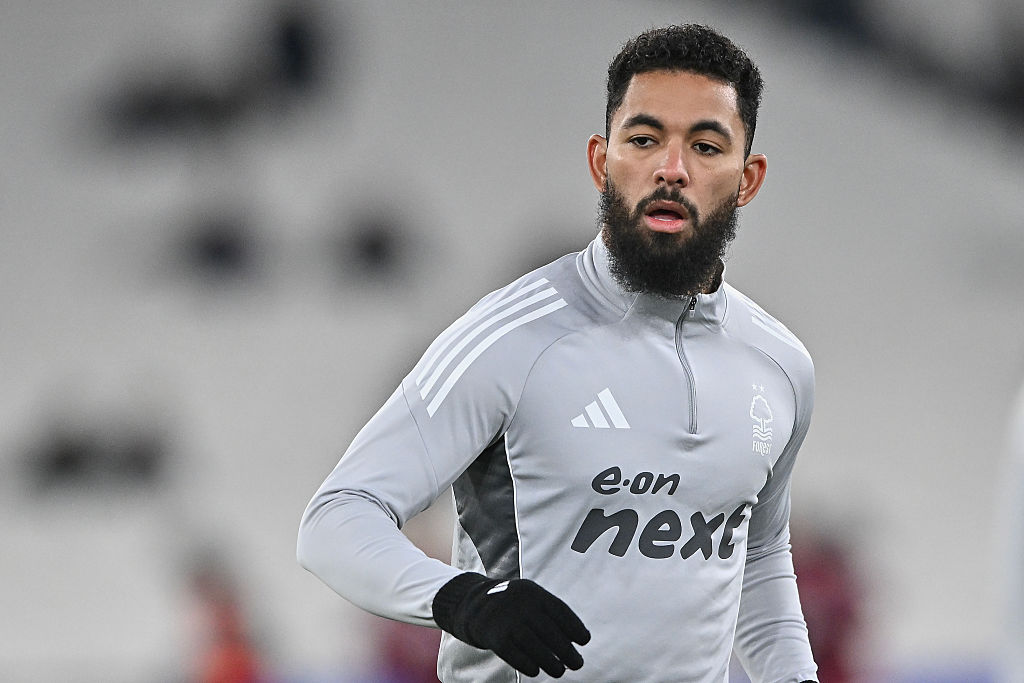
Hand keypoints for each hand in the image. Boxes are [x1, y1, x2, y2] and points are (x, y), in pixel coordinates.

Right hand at [432, 572, 590, 677]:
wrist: (471, 604)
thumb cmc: (511, 605)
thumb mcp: (529, 597)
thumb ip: (551, 612)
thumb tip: (580, 637)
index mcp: (532, 591)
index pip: (559, 610)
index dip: (574, 626)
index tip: (584, 641)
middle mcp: (519, 603)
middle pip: (549, 630)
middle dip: (566, 650)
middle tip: (577, 664)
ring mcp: (505, 619)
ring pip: (533, 645)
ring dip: (550, 662)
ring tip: (560, 671)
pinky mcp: (493, 636)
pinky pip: (514, 654)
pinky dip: (528, 664)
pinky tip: (536, 671)